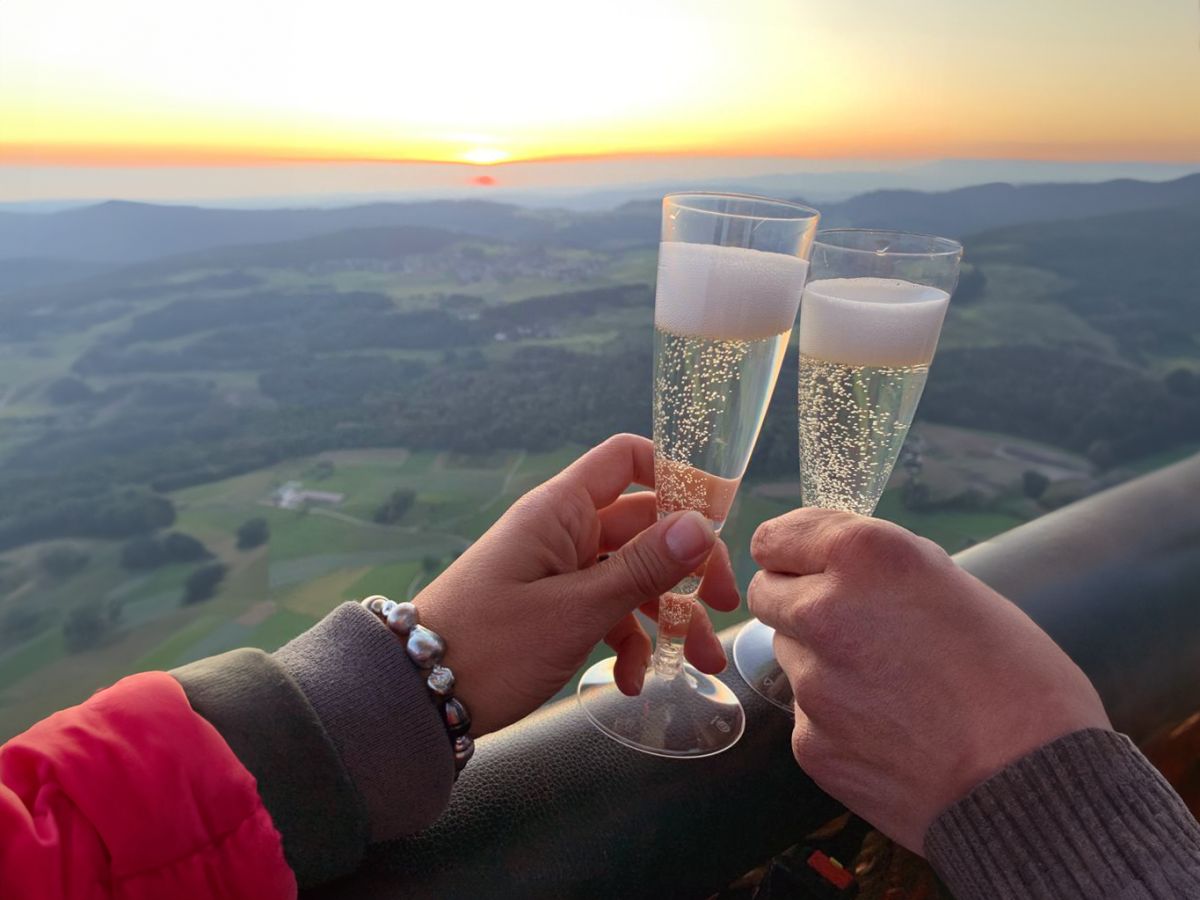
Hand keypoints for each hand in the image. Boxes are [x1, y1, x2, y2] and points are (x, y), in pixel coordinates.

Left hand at [415, 434, 738, 735]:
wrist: (416, 698)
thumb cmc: (491, 645)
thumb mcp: (575, 610)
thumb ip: (642, 568)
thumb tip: (701, 525)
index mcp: (561, 509)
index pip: (627, 459)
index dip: (677, 477)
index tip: (719, 518)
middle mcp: (563, 530)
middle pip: (645, 525)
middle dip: (689, 566)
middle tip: (726, 606)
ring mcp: (559, 570)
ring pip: (632, 575)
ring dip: (669, 615)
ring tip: (697, 661)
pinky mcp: (553, 608)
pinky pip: (606, 610)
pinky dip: (627, 642)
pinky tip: (630, 683)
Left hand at [748, 509, 1109, 853]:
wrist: (1032, 789)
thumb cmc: (1020, 683)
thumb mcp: (960, 589)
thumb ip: (886, 572)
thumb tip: (847, 570)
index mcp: (866, 557)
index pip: (775, 537)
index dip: (792, 552)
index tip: (805, 564)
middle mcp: (824, 611)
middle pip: (767, 593)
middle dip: (796, 601)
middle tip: (848, 624)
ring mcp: (811, 681)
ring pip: (788, 653)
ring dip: (818, 659)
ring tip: (886, 685)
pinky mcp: (809, 741)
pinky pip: (807, 715)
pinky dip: (835, 719)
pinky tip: (888, 732)